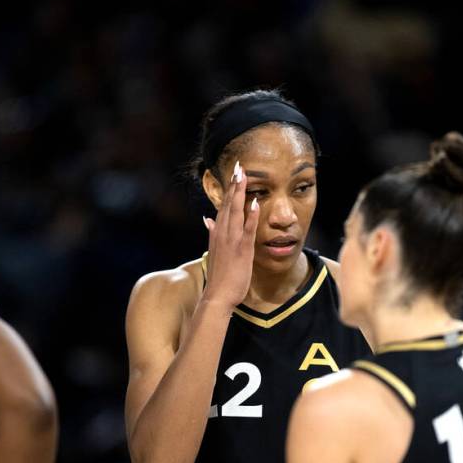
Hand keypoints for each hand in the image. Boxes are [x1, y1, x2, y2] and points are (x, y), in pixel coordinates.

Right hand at [203, 160, 259, 308]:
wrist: (216, 296)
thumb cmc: (219, 277)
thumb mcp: (214, 251)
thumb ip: (211, 234)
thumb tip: (206, 220)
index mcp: (217, 233)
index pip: (223, 207)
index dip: (229, 189)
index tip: (234, 174)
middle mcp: (222, 234)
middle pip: (228, 204)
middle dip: (234, 184)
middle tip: (238, 166)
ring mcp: (231, 241)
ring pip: (235, 212)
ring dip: (240, 193)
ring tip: (244, 175)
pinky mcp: (241, 251)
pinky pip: (247, 230)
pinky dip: (250, 216)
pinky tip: (255, 203)